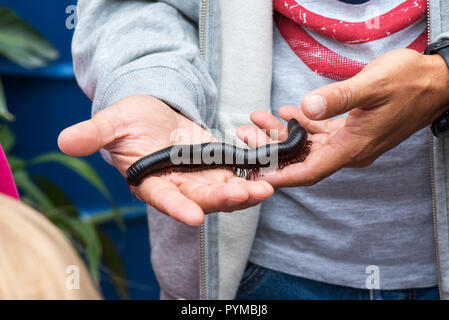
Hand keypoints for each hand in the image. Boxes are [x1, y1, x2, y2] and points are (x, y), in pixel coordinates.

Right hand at [58, 95, 272, 224]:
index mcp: (151, 182)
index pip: (164, 199)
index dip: (177, 208)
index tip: (194, 216)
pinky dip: (252, 174)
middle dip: (223, 200)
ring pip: (224, 192)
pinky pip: (237, 174)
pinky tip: (269, 170)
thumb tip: (64, 142)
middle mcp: (178, 186)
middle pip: (202, 199)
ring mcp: (201, 178)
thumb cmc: (130, 120)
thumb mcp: (113, 123)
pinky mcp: (217, 166)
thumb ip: (95, 134)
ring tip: (265, 188)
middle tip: (244, 194)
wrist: (154, 113)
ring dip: (245, 192)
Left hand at [237, 49, 448, 186]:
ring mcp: (351, 141)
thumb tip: (306, 107)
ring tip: (258, 119)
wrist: (438, 82)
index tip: (257, 176)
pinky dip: (302, 124)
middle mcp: (349, 150)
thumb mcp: (373, 86)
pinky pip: (321, 132)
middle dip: (272, 149)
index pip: (310, 171)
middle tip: (246, 134)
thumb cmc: (411, 83)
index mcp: (353, 147)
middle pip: (302, 158)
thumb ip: (339, 98)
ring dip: (283, 133)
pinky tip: (287, 112)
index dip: (282, 176)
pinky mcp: (353, 129)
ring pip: (308, 144)